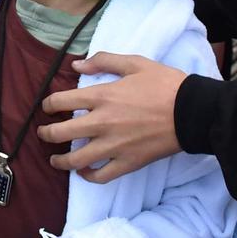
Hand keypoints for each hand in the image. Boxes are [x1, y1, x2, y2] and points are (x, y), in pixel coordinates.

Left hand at [39, 53, 189, 182]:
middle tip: (43, 134)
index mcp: (101, 96)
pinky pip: (101, 176)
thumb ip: (104, 61)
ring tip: (55, 160)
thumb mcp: (135, 63)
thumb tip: (76, 65)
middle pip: (61, 133)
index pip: (61, 101)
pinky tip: (84, 173)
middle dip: (46, 134)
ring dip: (60, 161)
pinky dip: (89, 176)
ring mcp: (114, 146)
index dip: (48, 104)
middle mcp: (102, 123)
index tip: (48, 107)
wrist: (193, 111)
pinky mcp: (128, 163)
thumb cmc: (165, 84)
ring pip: (76, 159)